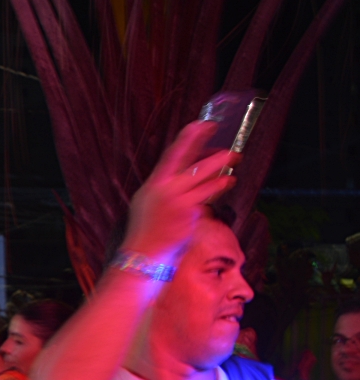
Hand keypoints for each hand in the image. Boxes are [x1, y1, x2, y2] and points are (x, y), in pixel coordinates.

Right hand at [120, 120, 237, 264]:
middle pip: (194, 164)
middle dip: (213, 151)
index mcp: (154, 184)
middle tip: (228, 143)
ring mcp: (180, 202)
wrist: (144, 254)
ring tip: (235, 160)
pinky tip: (228, 182)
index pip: (173, 154)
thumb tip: (185, 170)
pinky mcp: (191, 214)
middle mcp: (166, 190)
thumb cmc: (146, 228)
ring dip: (223, 168)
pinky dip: (218, 187)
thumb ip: (164, 184)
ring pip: (207, 179)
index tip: (201, 124)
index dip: (188, 138)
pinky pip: (209, 197)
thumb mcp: (147, 201)